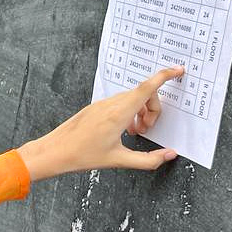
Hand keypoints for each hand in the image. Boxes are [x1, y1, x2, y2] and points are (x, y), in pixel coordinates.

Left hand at [16, 66, 183, 181]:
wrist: (53, 152)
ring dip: (141, 112)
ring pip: (131, 99)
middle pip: (143, 94)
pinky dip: (128, 113)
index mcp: (119, 113)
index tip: (178, 71)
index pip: (147, 88)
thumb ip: (149, 160)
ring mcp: (101, 104)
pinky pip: (119, 103)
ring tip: (136, 132)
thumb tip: (170, 154)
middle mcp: (110, 104)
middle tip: (147, 130)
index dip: (165, 76)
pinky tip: (123, 131)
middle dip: (154, 110)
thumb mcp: (119, 161)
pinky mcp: (94, 108)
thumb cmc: (82, 156)